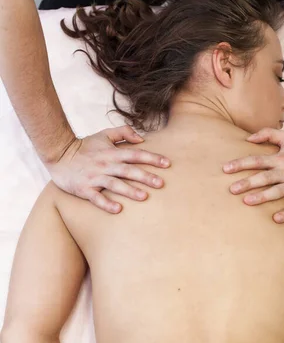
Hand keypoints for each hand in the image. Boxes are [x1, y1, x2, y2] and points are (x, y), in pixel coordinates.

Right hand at [46, 126, 170, 212]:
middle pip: (128, 171)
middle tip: (161, 184)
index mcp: (112, 153)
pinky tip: (118, 209)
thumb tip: (142, 138)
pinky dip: (106, 203)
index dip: (152, 158)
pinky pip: (96, 198)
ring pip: (115, 184)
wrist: (58, 154)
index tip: (167, 164)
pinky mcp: (84, 189)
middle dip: (145, 177)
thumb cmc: (85, 146)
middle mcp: (106, 165)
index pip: (136, 155)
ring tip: (144, 197)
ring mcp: (95, 177)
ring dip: (129, 191)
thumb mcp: (104, 134)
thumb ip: (123, 133)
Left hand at [223, 128, 283, 222]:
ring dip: (262, 197)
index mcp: (281, 158)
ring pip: (277, 191)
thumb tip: (248, 138)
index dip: (241, 164)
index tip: (225, 169)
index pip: (256, 160)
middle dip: (247, 183)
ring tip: (247, 202)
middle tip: (231, 189)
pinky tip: (276, 219)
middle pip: (264, 177)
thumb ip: (268, 134)